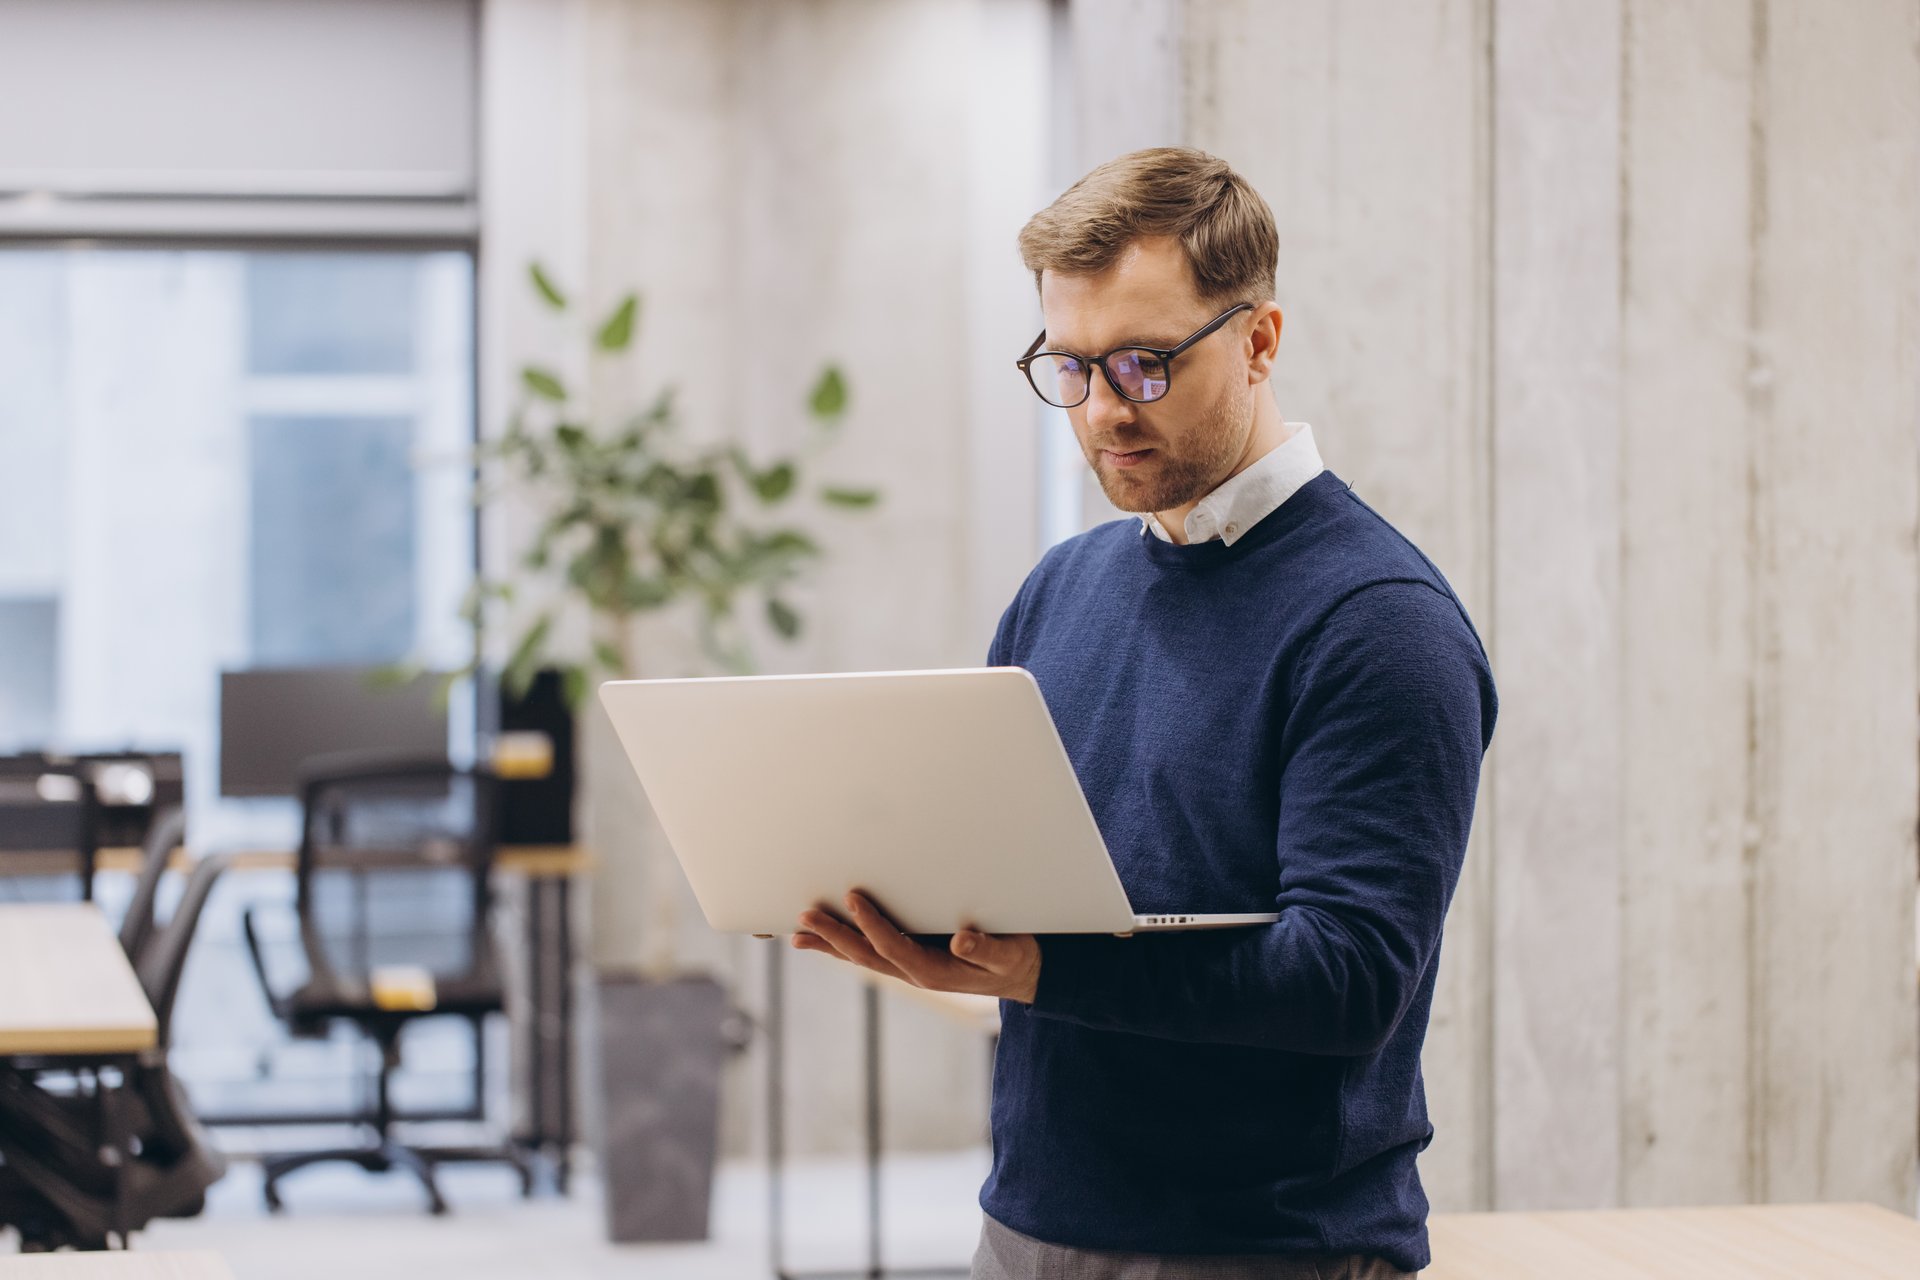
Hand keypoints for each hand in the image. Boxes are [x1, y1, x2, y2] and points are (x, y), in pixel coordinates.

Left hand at [793, 891, 1041, 1003]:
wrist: (1022, 976)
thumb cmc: (1015, 960)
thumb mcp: (1009, 955)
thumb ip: (987, 950)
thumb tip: (960, 941)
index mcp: (934, 971)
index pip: (893, 946)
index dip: (871, 923)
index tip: (852, 898)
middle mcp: (915, 973)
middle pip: (866, 955)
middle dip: (834, 935)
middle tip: (805, 917)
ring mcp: (910, 968)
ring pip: (862, 957)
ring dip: (830, 944)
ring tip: (798, 934)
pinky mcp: (911, 960)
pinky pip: (871, 953)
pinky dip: (845, 945)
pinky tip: (827, 939)